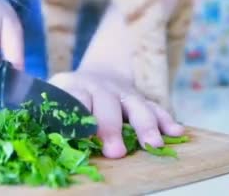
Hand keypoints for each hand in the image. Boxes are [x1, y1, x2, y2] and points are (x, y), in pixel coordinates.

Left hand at [50, 69, 183, 158]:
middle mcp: (99, 86)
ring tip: (153, 145)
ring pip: (135, 105)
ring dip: (145, 125)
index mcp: (73, 87)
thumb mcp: (54, 104)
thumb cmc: (69, 101)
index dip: (80, 117)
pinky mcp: (139, 98)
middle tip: (115, 152)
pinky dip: (166, 120)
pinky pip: (154, 107)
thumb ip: (54, 119)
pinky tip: (176, 132)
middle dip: (111, 128)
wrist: (92, 77)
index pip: (76, 99)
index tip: (84, 137)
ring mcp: (121, 91)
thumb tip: (52, 143)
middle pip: (106, 103)